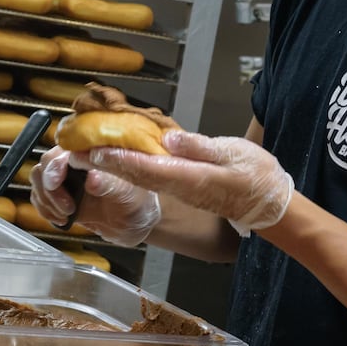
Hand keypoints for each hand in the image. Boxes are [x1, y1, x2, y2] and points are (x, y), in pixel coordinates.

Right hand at [29, 146, 161, 246]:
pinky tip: (62, 219)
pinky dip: (45, 210)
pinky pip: (40, 197)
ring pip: (39, 179)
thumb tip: (92, 178)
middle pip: (46, 163)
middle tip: (66, 206)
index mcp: (94, 153)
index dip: (55, 165)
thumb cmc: (139, 203)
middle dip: (49, 187)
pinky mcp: (61, 195)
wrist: (135, 224)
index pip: (65, 150)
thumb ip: (111, 185)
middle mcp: (78, 162)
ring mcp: (68, 179)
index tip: (56, 183)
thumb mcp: (129, 194)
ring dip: (47, 200)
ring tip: (67, 213)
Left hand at [82, 130, 293, 236]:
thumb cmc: (257, 177)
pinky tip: (117, 160)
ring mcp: (181, 190)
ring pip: (140, 179)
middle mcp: (181, 187)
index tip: (96, 152)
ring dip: (112, 167)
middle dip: (105, 165)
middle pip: (136, 176)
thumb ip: (200, 148)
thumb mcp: (234, 154)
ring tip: (87, 154)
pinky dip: (130, 169)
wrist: (270, 205)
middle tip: (76, 152)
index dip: (120, 161)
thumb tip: (170, 140)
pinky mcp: (184, 188)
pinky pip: (151, 179)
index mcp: (192, 178)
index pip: (149, 169)